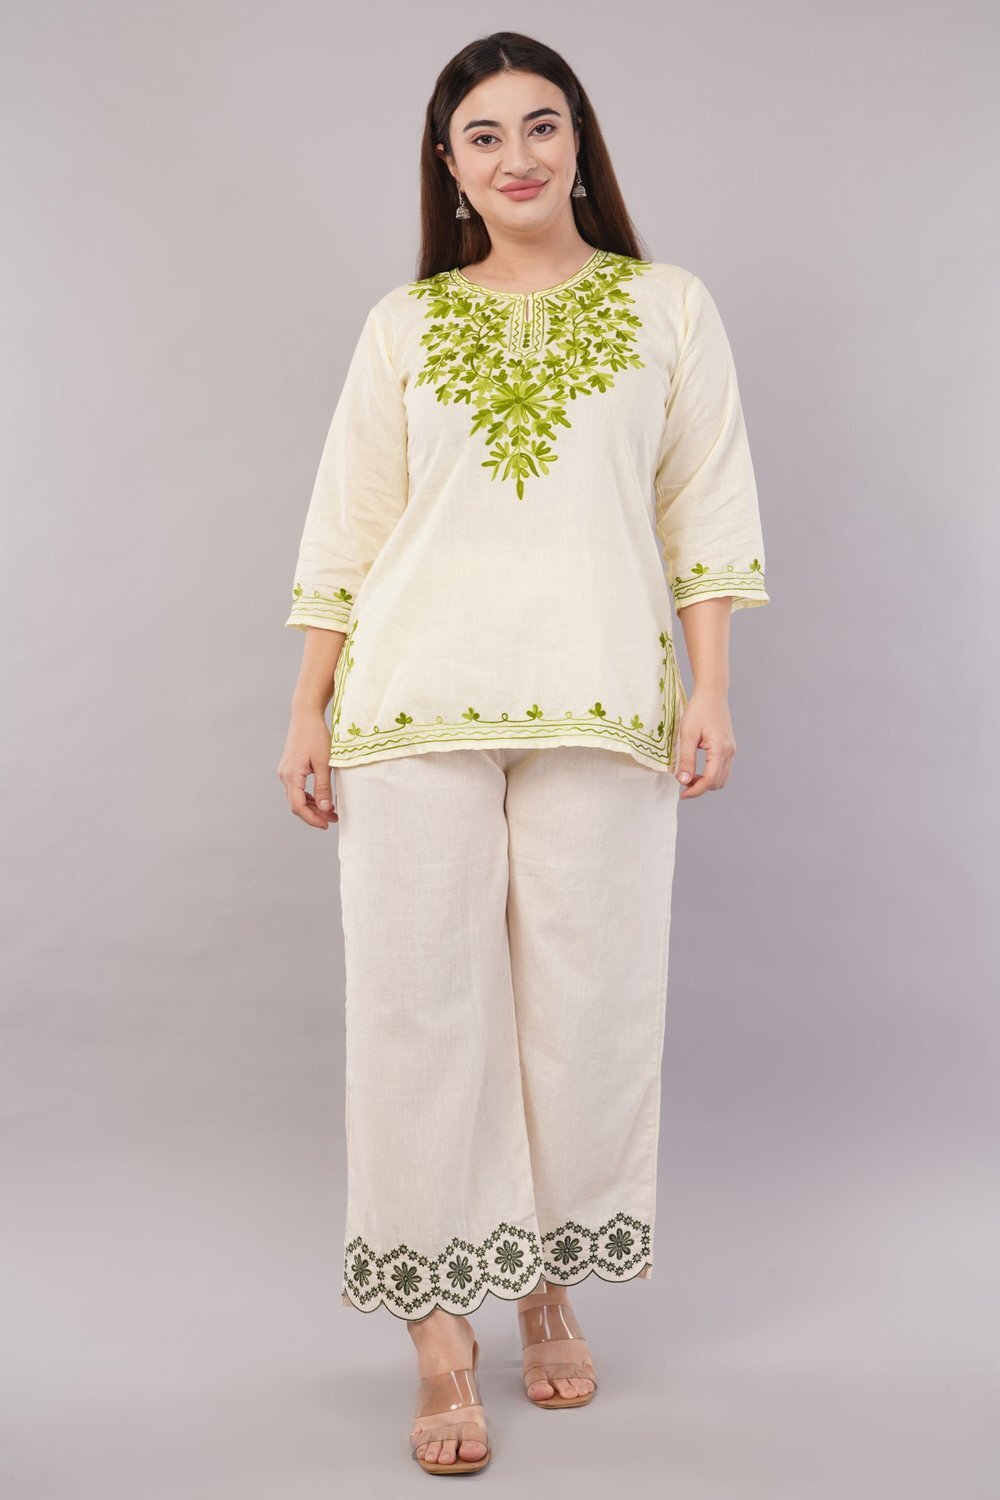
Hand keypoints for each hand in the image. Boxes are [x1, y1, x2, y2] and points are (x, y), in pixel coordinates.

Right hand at [277, 710, 337, 826]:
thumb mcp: (324, 762)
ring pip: (296, 797)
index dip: (311, 819)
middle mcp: (284, 775)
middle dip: (314, 815)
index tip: (326, 825)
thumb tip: (326, 809)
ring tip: (331, 811)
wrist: (305, 715)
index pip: (298, 806)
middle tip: (333, 820)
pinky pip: (297, 788)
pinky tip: (322, 799)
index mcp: (292, 775)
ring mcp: (285, 771)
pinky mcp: (289, 768)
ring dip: (312, 806)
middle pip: (296, 804)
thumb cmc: (316, 736)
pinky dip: (308, 796)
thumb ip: (324, 786)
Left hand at [674, 689, 735, 798]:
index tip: (682, 794)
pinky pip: (723, 769)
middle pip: (717, 782)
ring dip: (706, 783)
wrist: (712, 694)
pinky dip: (711, 775)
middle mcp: (729, 752)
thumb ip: (686, 759)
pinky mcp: (729, 748)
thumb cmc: (698, 710)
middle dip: (700, 788)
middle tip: (682, 784)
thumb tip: (684, 781)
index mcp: (720, 749)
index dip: (695, 791)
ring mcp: (731, 750)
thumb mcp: (687, 734)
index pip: (710, 780)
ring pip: (722, 778)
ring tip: (689, 777)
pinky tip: (698, 770)